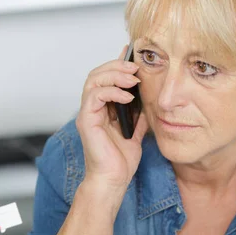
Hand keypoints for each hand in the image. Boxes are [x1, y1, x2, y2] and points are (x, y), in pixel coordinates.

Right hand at [76, 45, 148, 188]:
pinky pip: (95, 96)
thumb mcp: (136, 132)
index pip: (106, 78)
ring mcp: (87, 114)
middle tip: (135, 66)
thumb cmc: (121, 161)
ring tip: (133, 78)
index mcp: (102, 109)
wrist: (114, 180)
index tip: (132, 54)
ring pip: (93, 80)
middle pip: (97, 74)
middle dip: (116, 66)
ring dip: (114, 75)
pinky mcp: (86, 121)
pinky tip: (128, 98)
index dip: (117, 63)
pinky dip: (112, 92)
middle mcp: (92, 108)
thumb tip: (149, 99)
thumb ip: (139, 114)